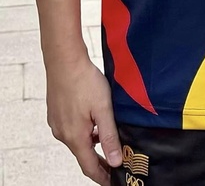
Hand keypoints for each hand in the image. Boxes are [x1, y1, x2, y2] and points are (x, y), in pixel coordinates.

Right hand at [45, 55, 121, 184]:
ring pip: (78, 140)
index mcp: (75, 137)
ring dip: (92, 144)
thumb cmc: (85, 81)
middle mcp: (63, 134)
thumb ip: (109, 135)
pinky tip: (96, 122)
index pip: (88, 166)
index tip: (112, 182)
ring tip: (109, 142)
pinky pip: (72, 129)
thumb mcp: (103, 109)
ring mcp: (58, 124)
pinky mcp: (57, 114)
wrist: (65, 61)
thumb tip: (115, 160)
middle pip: (83, 155)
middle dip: (99, 161)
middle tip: (116, 164)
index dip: (101, 176)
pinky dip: (85, 132)